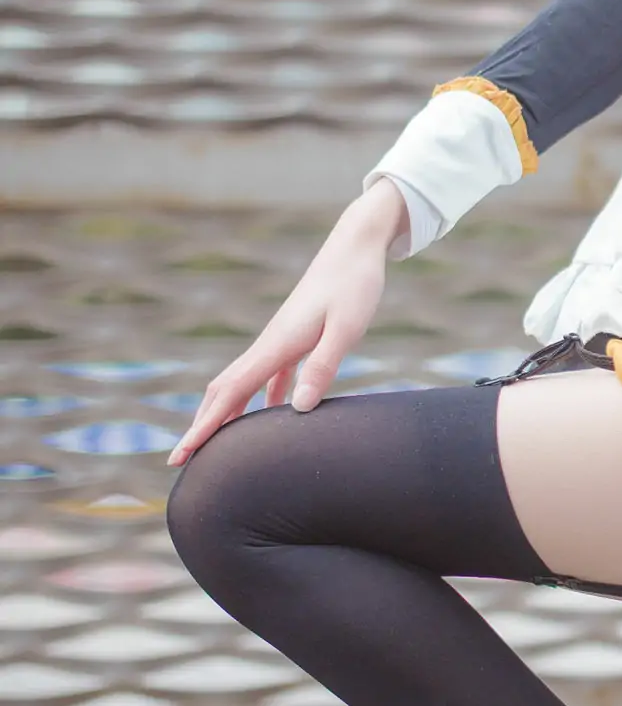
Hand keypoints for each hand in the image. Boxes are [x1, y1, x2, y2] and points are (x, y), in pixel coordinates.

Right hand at [168, 179, 408, 466]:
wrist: (356, 245)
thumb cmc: (356, 285)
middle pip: (224, 391)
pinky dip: (259, 398)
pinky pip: (268, 376)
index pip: (230, 394)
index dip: (204, 427)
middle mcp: (269, 343)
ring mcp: (280, 340)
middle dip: (202, 426)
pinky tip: (272, 416)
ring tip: (217, 446)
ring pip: (242, 384)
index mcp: (276, 345)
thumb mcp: (346, 328)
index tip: (181, 455)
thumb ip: (322, 366)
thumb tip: (296, 409)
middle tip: (180, 461)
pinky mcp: (295, 337)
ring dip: (226, 414)